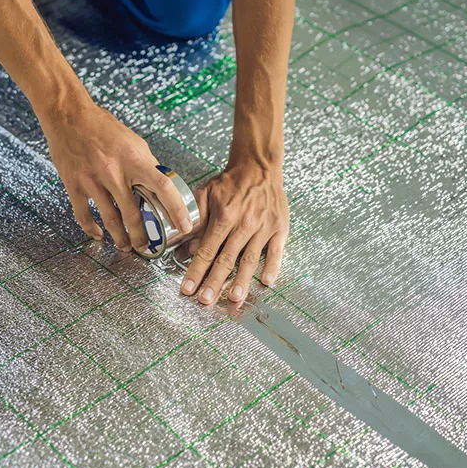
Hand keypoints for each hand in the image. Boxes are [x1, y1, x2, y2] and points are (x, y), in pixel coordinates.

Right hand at [40, 100, 193, 250]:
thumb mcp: (134, 141)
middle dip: (142, 236)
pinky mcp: (73, 184)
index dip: (176, 209)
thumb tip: (160, 184)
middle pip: (133, 213)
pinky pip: (83, 214)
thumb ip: (147, 164)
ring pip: (110, 219)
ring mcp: (92, 180)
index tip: (184, 226)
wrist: (68, 116)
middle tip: (147, 247)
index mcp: (134, 160)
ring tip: (126, 247)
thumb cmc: (103, 127)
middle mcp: (114, 172)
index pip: (163, 188)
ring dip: (120, 238)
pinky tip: (99, 235)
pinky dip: (91, 229)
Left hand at [180, 161, 288, 303]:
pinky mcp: (279, 228)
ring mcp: (263, 227)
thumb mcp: (206, 193)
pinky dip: (272, 267)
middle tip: (205, 301)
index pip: (206, 250)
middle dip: (214, 282)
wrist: (259, 166)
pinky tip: (266, 282)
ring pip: (250, 259)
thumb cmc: (231, 183)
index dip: (196, 271)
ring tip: (234, 298)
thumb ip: (196, 219)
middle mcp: (244, 224)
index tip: (187, 288)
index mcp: (224, 217)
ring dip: (241, 281)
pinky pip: (276, 251)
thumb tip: (187, 245)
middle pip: (226, 259)